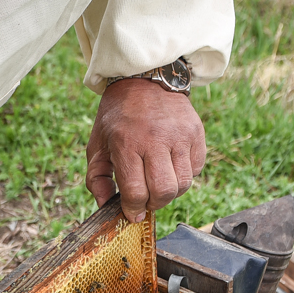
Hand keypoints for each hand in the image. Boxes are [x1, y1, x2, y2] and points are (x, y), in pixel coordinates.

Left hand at [86, 78, 206, 221]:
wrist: (144, 79)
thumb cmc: (117, 117)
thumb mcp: (98, 144)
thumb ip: (96, 177)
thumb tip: (104, 205)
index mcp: (126, 143)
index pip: (136, 192)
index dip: (134, 209)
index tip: (132, 212)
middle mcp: (155, 139)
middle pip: (163, 192)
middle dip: (154, 204)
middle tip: (147, 200)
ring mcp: (179, 135)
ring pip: (184, 185)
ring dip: (171, 192)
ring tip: (159, 183)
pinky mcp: (196, 132)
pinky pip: (197, 169)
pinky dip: (185, 175)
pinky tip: (171, 165)